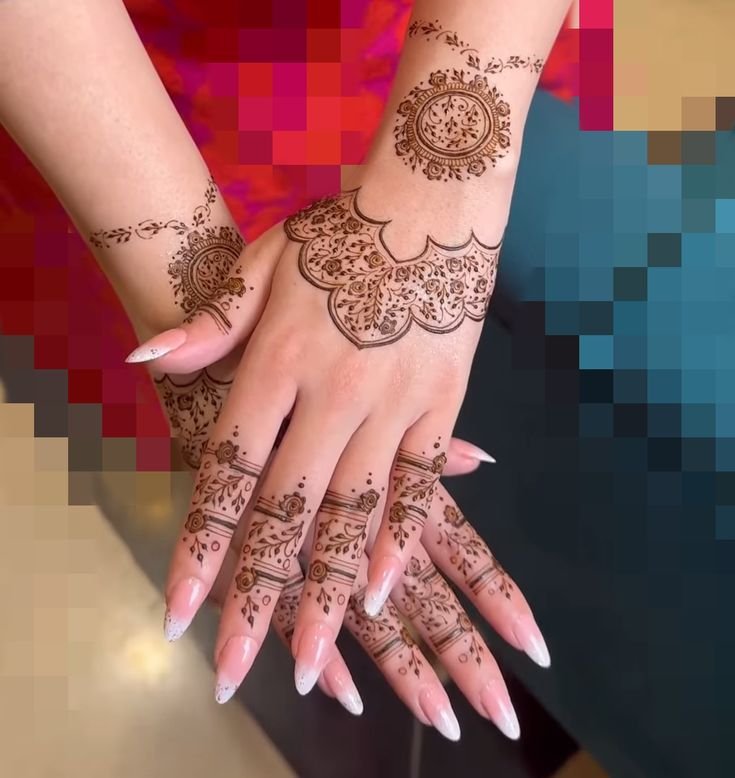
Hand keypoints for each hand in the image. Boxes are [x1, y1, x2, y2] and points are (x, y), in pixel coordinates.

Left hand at [130, 181, 546, 724]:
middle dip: (258, 596)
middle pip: (287, 511)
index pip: (228, 469)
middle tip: (238, 668)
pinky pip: (420, 485)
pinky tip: (381, 593)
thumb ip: (211, 320)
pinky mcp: (442, 407)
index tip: (180, 610)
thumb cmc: (343, 231)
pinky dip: (401, 540)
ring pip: (354, 513)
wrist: (434, 205)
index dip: (201, 544)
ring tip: (311, 662)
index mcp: (278, 361)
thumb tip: (146, 359)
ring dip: (327, 593)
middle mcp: (331, 394)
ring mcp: (392, 405)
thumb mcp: (265, 260)